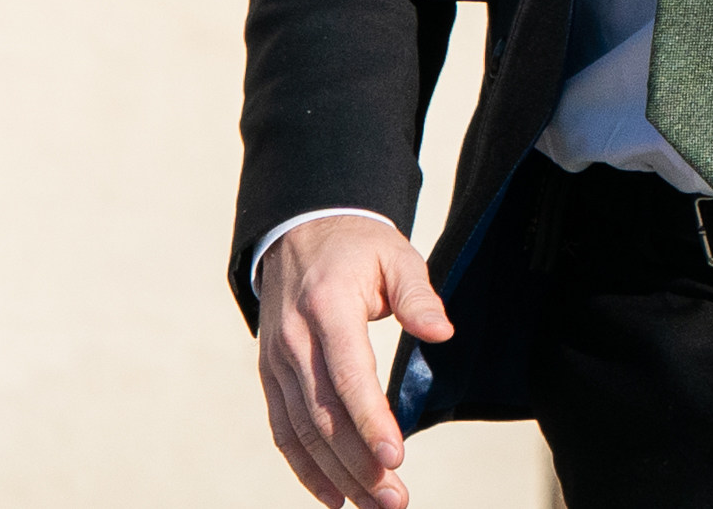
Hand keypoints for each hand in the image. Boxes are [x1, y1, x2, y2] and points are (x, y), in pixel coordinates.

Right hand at [254, 214, 449, 508]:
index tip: (394, 458)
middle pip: (324, 416)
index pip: (348, 376)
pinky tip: (333, 496)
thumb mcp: (397, 254)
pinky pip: (283, 430)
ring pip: (303, 432)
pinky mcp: (270, 376)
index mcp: (327, 308)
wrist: (299, 232)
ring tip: (374, 505)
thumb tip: (442, 332)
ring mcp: (276, 362)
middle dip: (358, 464)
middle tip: (394, 499)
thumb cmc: (358, 247)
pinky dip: (304, 468)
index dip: (370, 420)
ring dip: (336, 475)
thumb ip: (418, 294)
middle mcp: (294, 342)